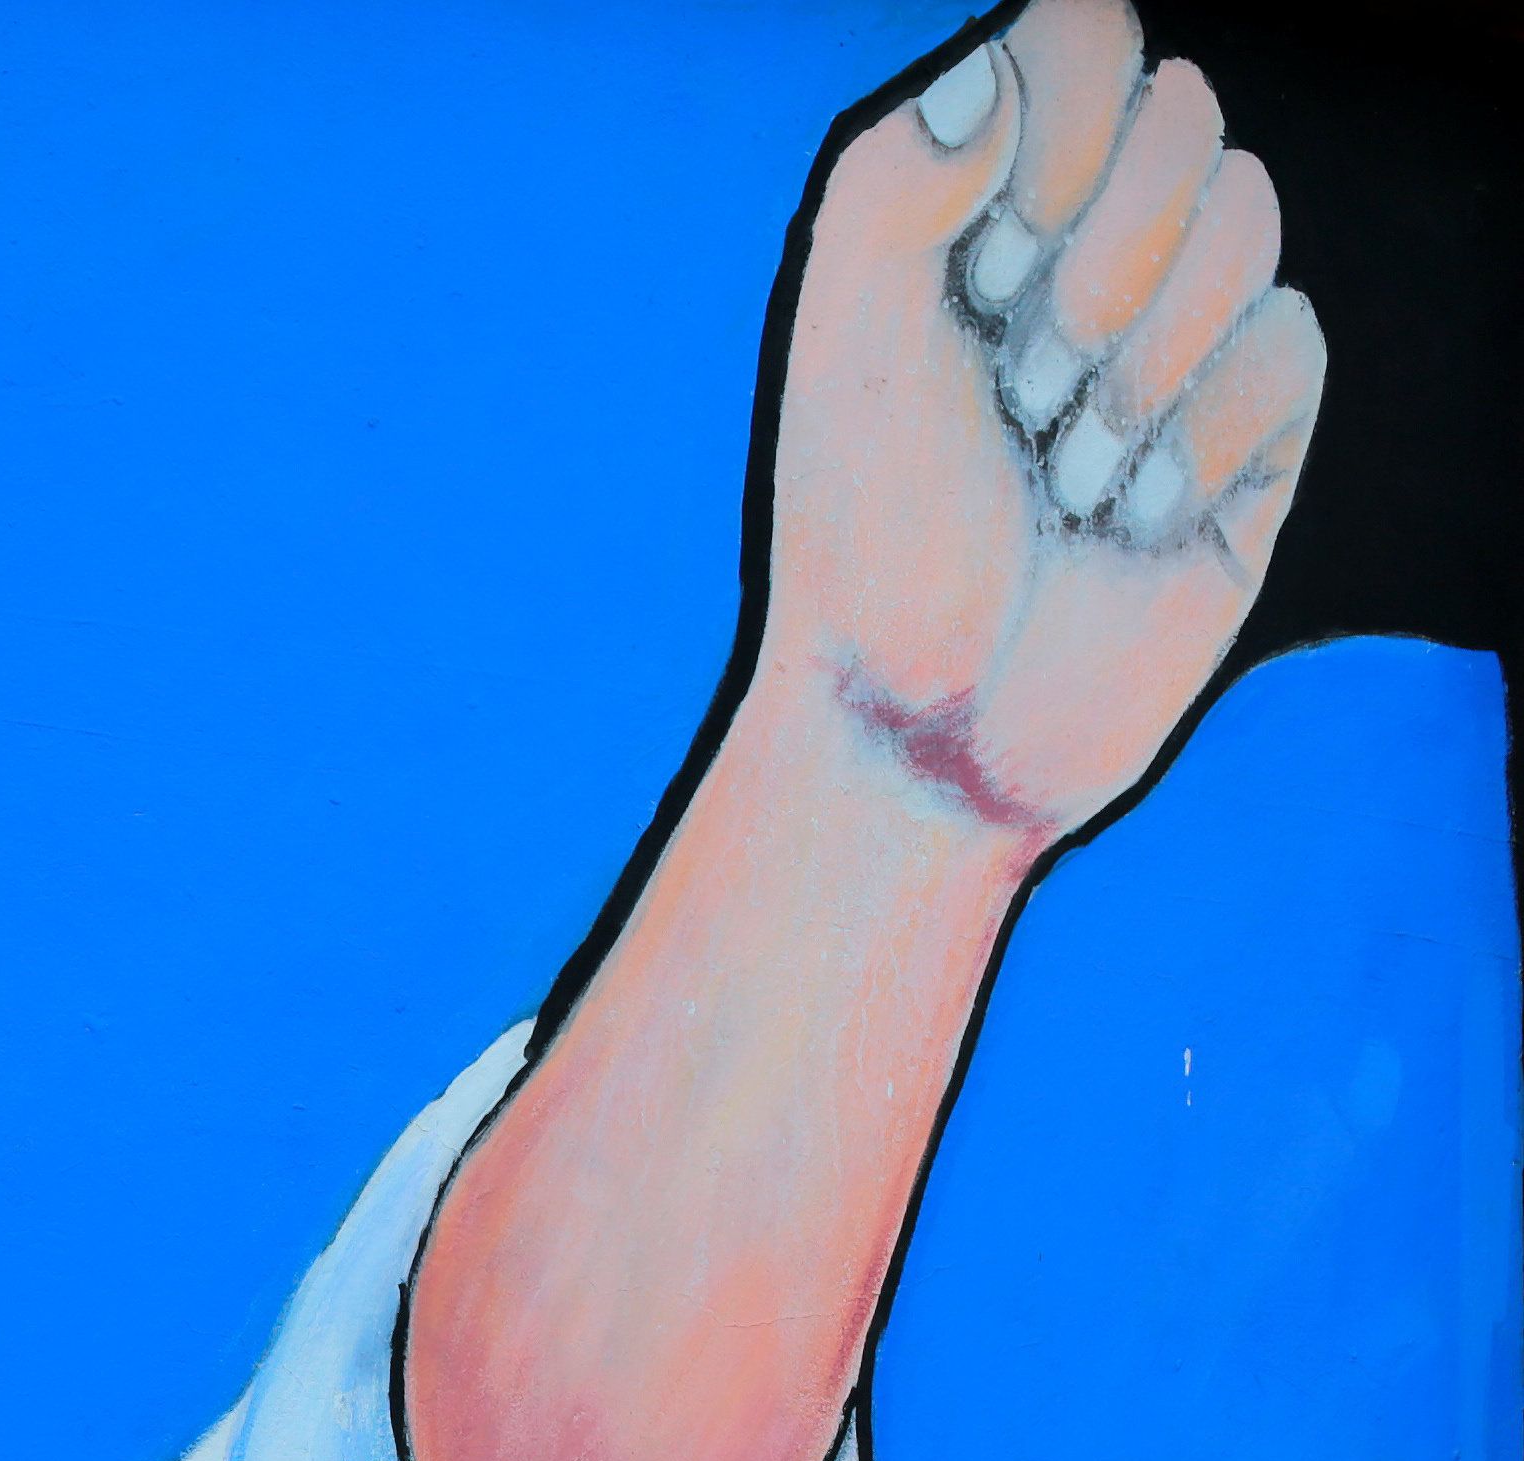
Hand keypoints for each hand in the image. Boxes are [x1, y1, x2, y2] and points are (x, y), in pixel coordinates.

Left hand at [763, 0, 1325, 841]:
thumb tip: (990, 74)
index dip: (1067, 125)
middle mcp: (1096, 240)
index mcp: (986, 200)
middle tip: (1017, 389)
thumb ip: (899, 183)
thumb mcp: (849, 347)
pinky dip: (1195, 439)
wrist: (930, 713)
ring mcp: (1189, 322)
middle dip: (1096, 261)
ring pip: (1251, 218)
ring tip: (1060, 474)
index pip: (1086, 36)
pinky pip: (1290, 342)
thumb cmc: (868, 532)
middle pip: (1186, 114)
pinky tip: (1128, 518)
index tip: (993, 253)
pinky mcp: (1262, 419)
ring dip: (1136, 366)